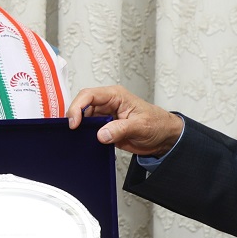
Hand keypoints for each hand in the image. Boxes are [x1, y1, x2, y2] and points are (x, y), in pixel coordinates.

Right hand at [66, 85, 183, 158]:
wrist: (164, 137)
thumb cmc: (157, 124)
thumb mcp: (140, 126)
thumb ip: (120, 129)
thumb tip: (101, 134)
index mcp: (115, 96)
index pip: (89, 95)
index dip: (77, 107)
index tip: (74, 122)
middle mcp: (108, 104)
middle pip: (82, 106)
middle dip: (75, 118)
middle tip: (72, 132)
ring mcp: (105, 116)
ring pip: (84, 119)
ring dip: (80, 128)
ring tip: (77, 138)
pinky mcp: (105, 128)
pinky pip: (90, 130)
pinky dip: (85, 136)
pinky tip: (84, 142)